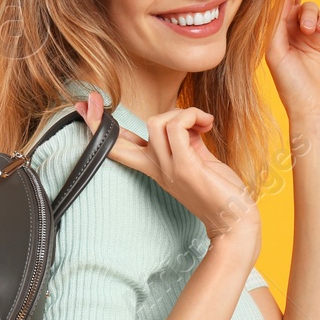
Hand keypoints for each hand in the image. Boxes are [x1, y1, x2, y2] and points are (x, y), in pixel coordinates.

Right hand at [78, 91, 260, 255]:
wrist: (234, 221)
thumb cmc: (220, 191)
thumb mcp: (196, 160)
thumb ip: (184, 140)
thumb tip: (182, 121)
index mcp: (154, 167)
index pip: (119, 148)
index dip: (99, 127)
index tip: (84, 106)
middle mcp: (155, 168)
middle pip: (115, 142)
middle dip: (99, 120)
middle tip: (91, 99)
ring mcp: (168, 168)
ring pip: (156, 122)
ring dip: (181, 112)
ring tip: (201, 122)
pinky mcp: (185, 167)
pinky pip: (177, 127)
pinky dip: (192, 116)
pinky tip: (206, 124)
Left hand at [265, 0, 319, 124]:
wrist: (317, 112)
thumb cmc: (291, 88)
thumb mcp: (276, 54)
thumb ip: (276, 26)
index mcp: (286, 37)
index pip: (289, 7)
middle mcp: (306, 36)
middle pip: (309, 6)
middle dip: (307, 10)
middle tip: (306, 30)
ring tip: (319, 32)